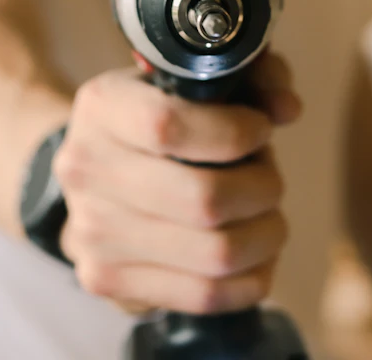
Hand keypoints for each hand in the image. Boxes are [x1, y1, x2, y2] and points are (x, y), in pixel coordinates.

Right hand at [53, 51, 301, 315]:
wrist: (94, 167)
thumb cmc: (158, 118)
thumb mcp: (195, 78)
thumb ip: (250, 76)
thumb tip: (286, 107)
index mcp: (102, 107)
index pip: (169, 127)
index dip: (234, 133)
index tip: (260, 130)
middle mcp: (86, 170)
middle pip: (204, 200)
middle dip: (262, 187)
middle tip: (267, 177)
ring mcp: (92, 233)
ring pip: (216, 254)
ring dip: (265, 233)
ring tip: (264, 213)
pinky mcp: (108, 280)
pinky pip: (206, 295)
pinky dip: (252, 276)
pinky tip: (253, 252)